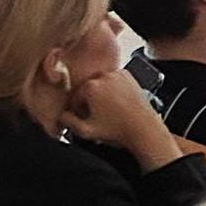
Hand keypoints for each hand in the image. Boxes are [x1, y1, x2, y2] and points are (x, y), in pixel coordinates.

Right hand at [64, 24, 179, 159]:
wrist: (144, 129)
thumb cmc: (118, 131)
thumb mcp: (86, 131)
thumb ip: (68, 122)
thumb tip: (60, 115)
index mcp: (91, 87)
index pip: (75, 97)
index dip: (78, 110)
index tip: (83, 118)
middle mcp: (104, 76)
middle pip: (87, 89)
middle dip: (89, 101)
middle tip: (96, 116)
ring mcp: (118, 74)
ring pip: (100, 84)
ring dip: (100, 95)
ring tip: (107, 111)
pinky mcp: (129, 76)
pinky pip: (113, 81)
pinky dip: (112, 89)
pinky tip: (116, 104)